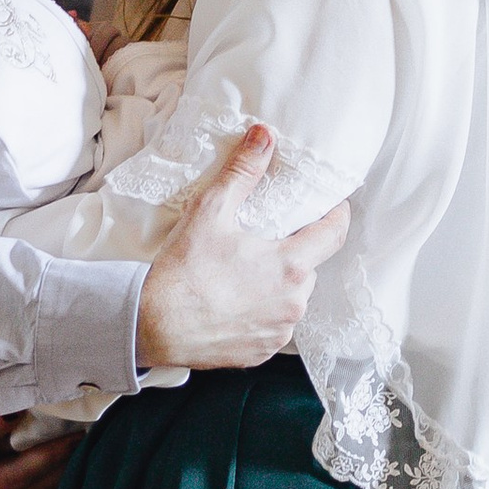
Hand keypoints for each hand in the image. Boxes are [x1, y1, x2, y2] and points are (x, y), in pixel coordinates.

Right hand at [138, 126, 347, 373]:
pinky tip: (235, 304)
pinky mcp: (261, 353)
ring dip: (277, 285)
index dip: (336, 216)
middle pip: (308, 267)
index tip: (331, 207)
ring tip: (244, 276)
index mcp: (289, 265)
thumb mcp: (211, 211)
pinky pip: (273, 327)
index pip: (334, 234)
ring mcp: (278, 331)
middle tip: (265, 241)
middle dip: (293, 252)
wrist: (152, 326)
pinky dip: (261, 314)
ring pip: (291, 299)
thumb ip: (243, 172)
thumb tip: (264, 136)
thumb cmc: (183, 271)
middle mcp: (293, 303)